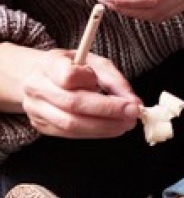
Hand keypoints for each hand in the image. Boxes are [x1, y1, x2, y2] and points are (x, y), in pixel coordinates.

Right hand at [0, 44, 141, 139]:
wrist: (41, 76)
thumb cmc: (72, 67)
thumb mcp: (93, 62)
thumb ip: (114, 80)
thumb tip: (133, 102)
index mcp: (49, 64)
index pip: (68, 76)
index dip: (94, 84)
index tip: (119, 90)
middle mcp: (37, 87)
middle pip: (72, 104)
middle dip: (107, 111)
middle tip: (133, 114)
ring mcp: (36, 109)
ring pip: (71, 124)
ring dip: (103, 127)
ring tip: (125, 124)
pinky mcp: (42, 126)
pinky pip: (70, 134)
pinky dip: (94, 133)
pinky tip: (111, 129)